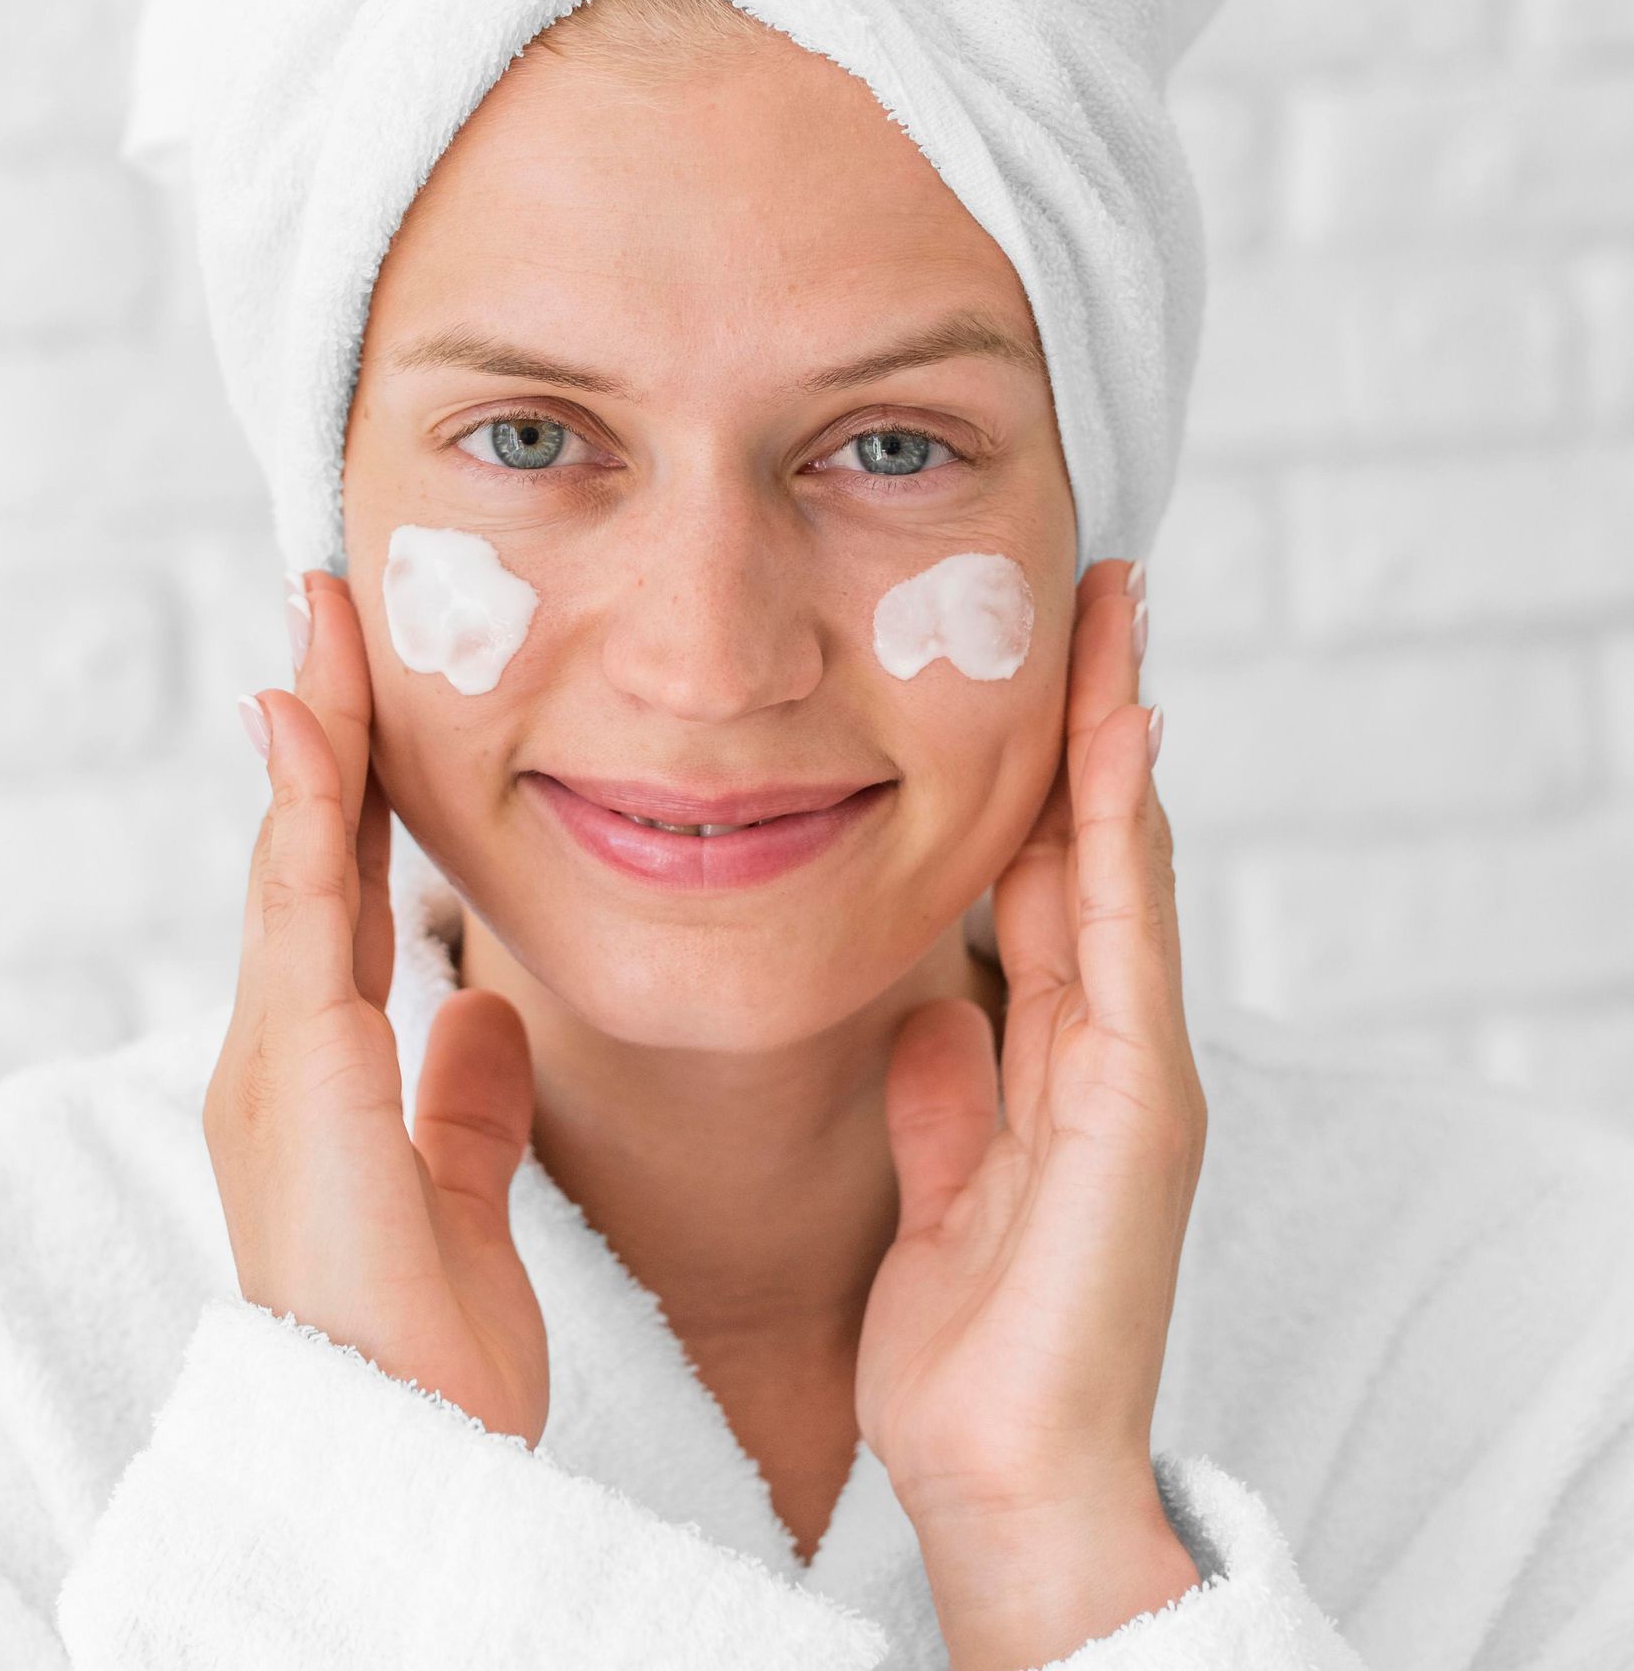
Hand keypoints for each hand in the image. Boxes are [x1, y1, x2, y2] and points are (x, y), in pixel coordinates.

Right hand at [209, 570, 548, 1445]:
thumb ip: (463, 1098)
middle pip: (299, 856)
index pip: (331, 896)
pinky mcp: (293, 1083)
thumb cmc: (424, 1333)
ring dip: (306, 737)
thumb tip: (478, 1017)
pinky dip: (297, 821)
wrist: (405, 1451)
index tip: (360, 688)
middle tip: (329, 608)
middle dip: (317, 729)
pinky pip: (298, 926)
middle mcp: (281, 1053)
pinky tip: (305, 732)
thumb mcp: (458, 1183)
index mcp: (319, 1073)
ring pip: (288, 864)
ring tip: (319, 623)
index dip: (344, 787)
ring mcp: (274, 1064)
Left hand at [856, 557, 1204, 1538]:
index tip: (1030, 664)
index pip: (1046, 879)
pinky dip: (1124, 840)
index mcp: (1054, 1061)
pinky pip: (1125, 946)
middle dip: (1092, 721)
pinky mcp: (1138, 1109)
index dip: (1043, 770)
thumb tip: (928, 1015)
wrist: (1000, 1475)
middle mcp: (1105, 1048)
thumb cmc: (971, 1348)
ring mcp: (1132, 1073)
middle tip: (1090, 592)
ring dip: (1117, 741)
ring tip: (1113, 619)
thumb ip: (943, 1098)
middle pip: (1097, 848)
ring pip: (1123, 869)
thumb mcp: (936, 1189)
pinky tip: (1116, 745)